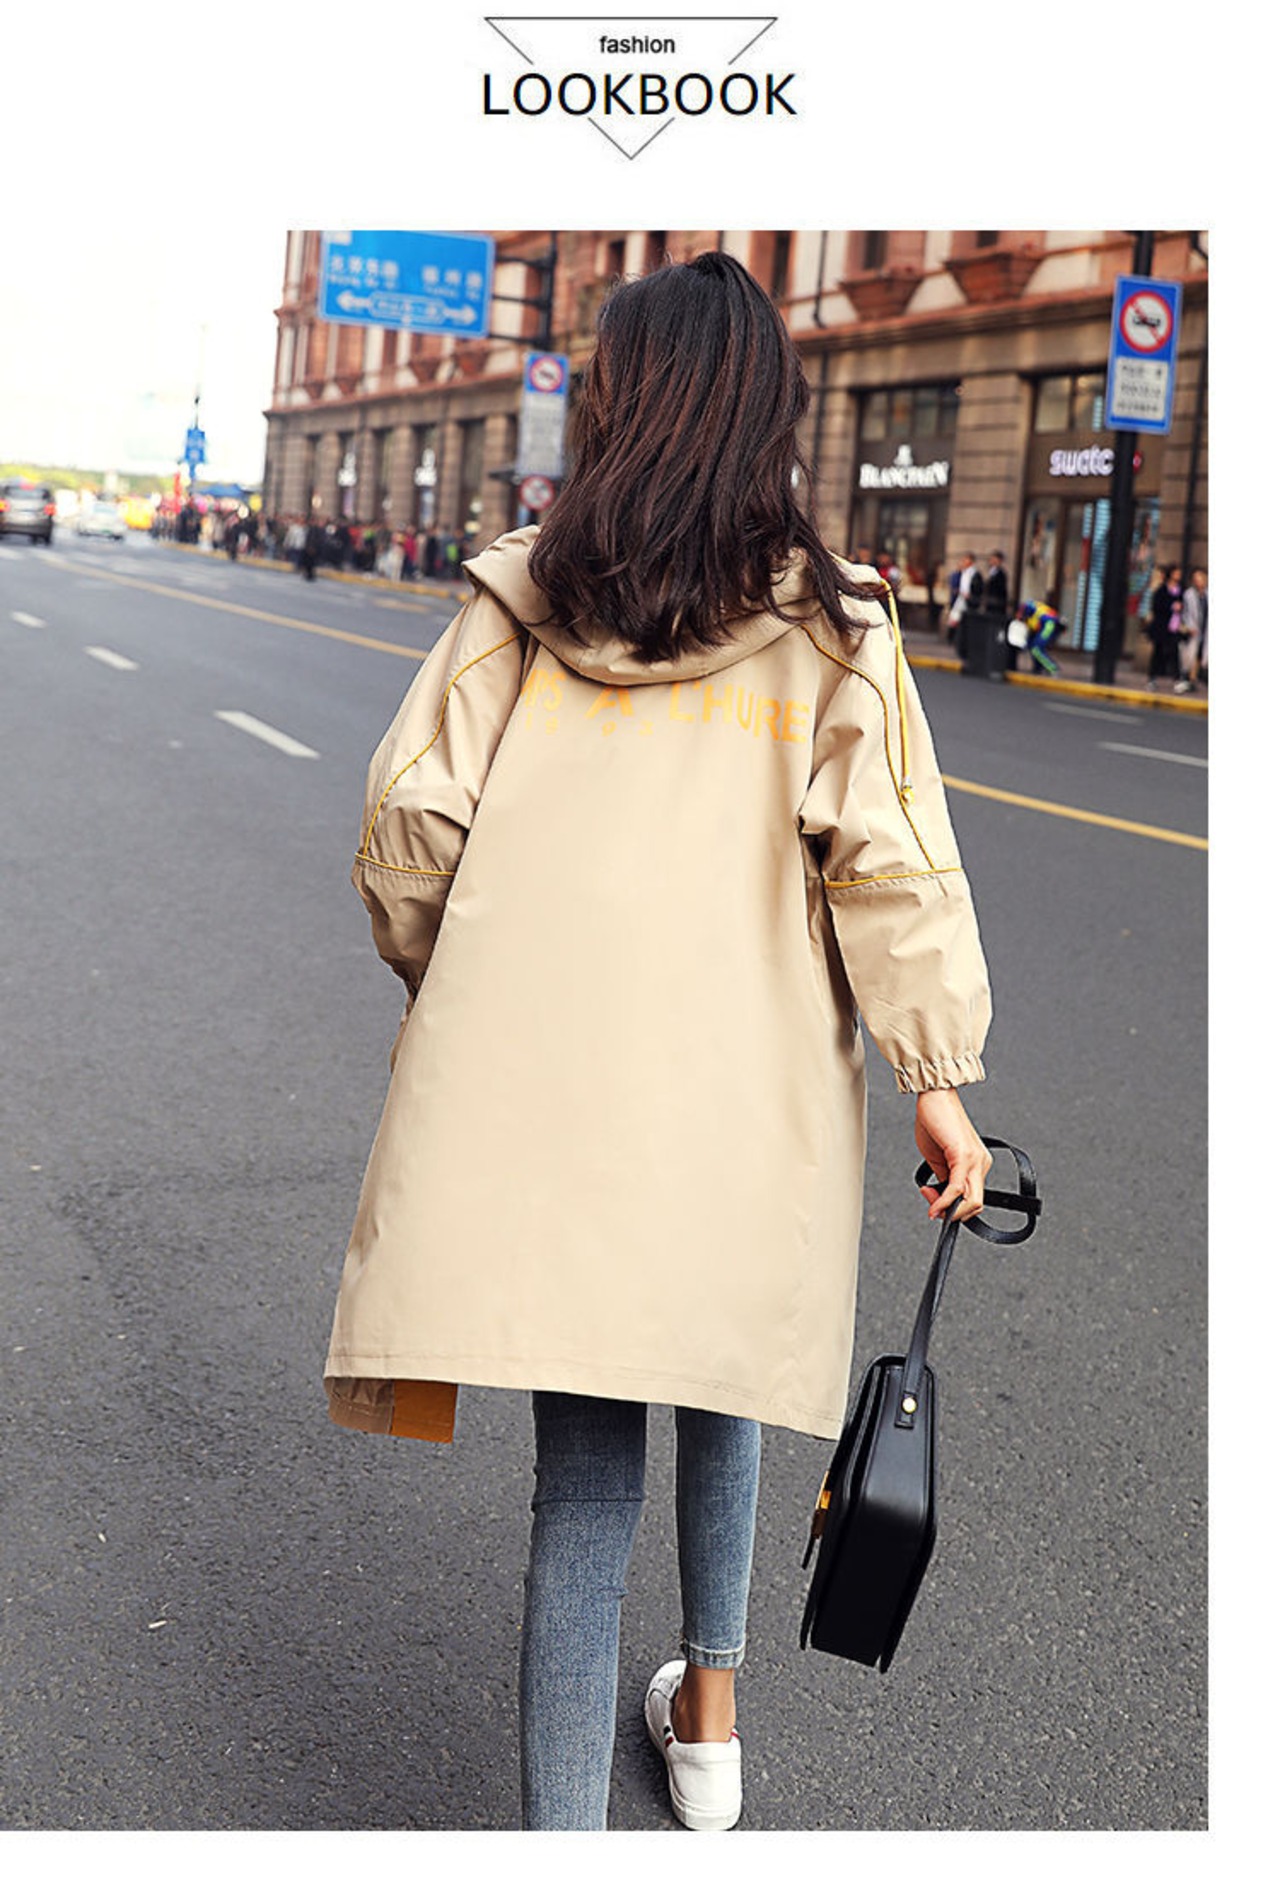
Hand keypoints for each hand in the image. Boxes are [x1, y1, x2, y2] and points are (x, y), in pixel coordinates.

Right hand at [914, 1088, 991, 1222]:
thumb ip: (942, 1178)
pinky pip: (957, 1188)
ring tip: (930, 1202)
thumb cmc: (934, 1121)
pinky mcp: (964, 1155)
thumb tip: (940, 1198)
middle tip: (932, 1208)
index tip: (932, 1204)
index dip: (952, 1209)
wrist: (934, 1096)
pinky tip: (932, 1203)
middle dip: (952, 1214)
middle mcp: (981, 1163)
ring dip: (948, 1210)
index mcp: (977, 1163)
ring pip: (972, 1202)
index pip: (972, 1198)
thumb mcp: (937, 1158)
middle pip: (976, 1205)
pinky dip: (944, 1201)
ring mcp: (975, 1160)